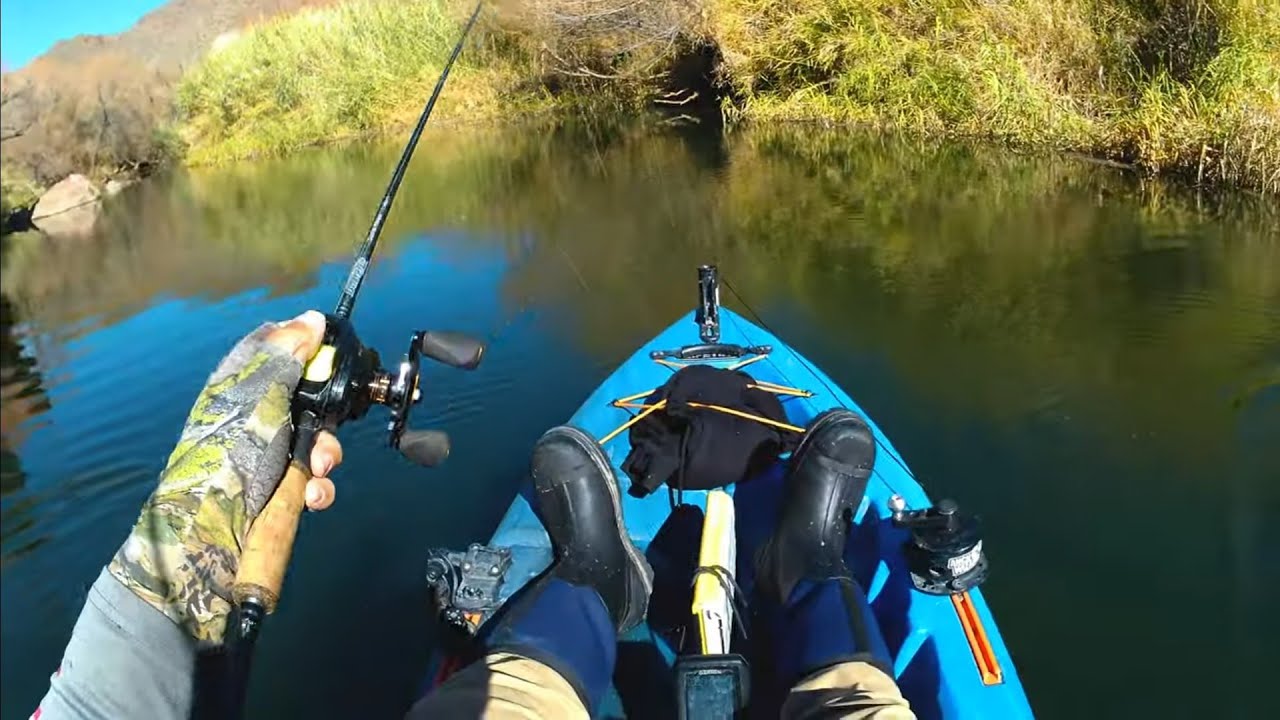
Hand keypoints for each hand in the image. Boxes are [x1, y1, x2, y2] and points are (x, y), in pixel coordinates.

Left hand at [108, 311, 342, 643]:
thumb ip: (290, 353)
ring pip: (321, 444)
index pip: (286, 355)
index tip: (335, 363)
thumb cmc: (229, 453)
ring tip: (318, 473)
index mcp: (247, 387)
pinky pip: (315, 483)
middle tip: (325, 434)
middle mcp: (260, 417)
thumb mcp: (260, 394)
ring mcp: (271, 456)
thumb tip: (316, 318)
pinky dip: (319, 489)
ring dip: (328, 459)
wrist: (208, 528)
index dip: (313, 356)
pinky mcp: (280, 491)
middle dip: (329, 421)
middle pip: (315, 402)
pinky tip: (310, 497)